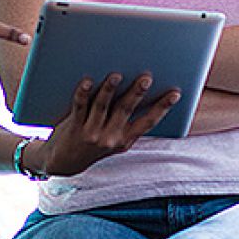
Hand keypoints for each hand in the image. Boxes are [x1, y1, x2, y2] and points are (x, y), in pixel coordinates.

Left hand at [20, 75, 171, 186]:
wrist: (63, 163)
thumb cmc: (91, 144)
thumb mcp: (113, 140)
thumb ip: (125, 120)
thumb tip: (140, 89)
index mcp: (124, 139)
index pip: (148, 122)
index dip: (163, 108)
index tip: (175, 93)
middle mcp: (110, 138)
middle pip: (126, 110)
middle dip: (137, 93)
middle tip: (147, 77)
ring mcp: (92, 133)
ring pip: (103, 106)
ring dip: (110, 89)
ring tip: (116, 75)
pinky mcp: (74, 127)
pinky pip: (79, 106)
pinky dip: (83, 93)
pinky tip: (87, 81)